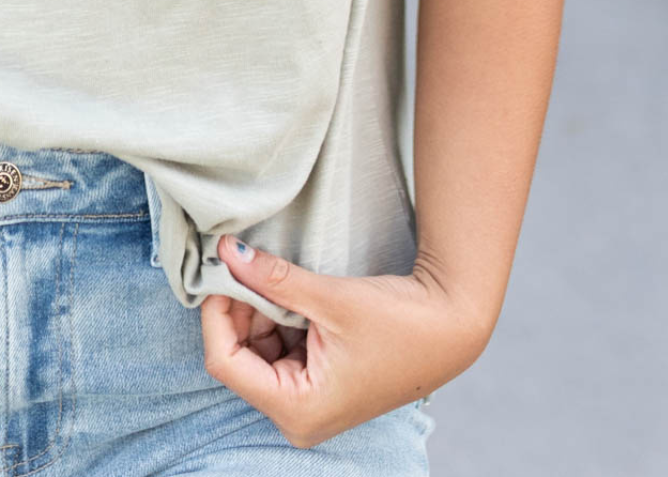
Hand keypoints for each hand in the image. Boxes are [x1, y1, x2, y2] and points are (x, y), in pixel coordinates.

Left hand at [200, 236, 488, 448]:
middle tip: (243, 262)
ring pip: (255, 347)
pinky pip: (277, 346)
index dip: (216, 313)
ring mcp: (306, 399)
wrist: (451, 325)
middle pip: (238, 355)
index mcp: (297, 410)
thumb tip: (225, 253)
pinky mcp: (316, 380)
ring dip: (257, 308)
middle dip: (238, 307)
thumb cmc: (400, 322)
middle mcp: (297, 414)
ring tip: (272, 274)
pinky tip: (285, 290)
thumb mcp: (329, 298)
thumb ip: (272, 278)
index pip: (225, 362)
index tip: (219, 270)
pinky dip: (275, 315)